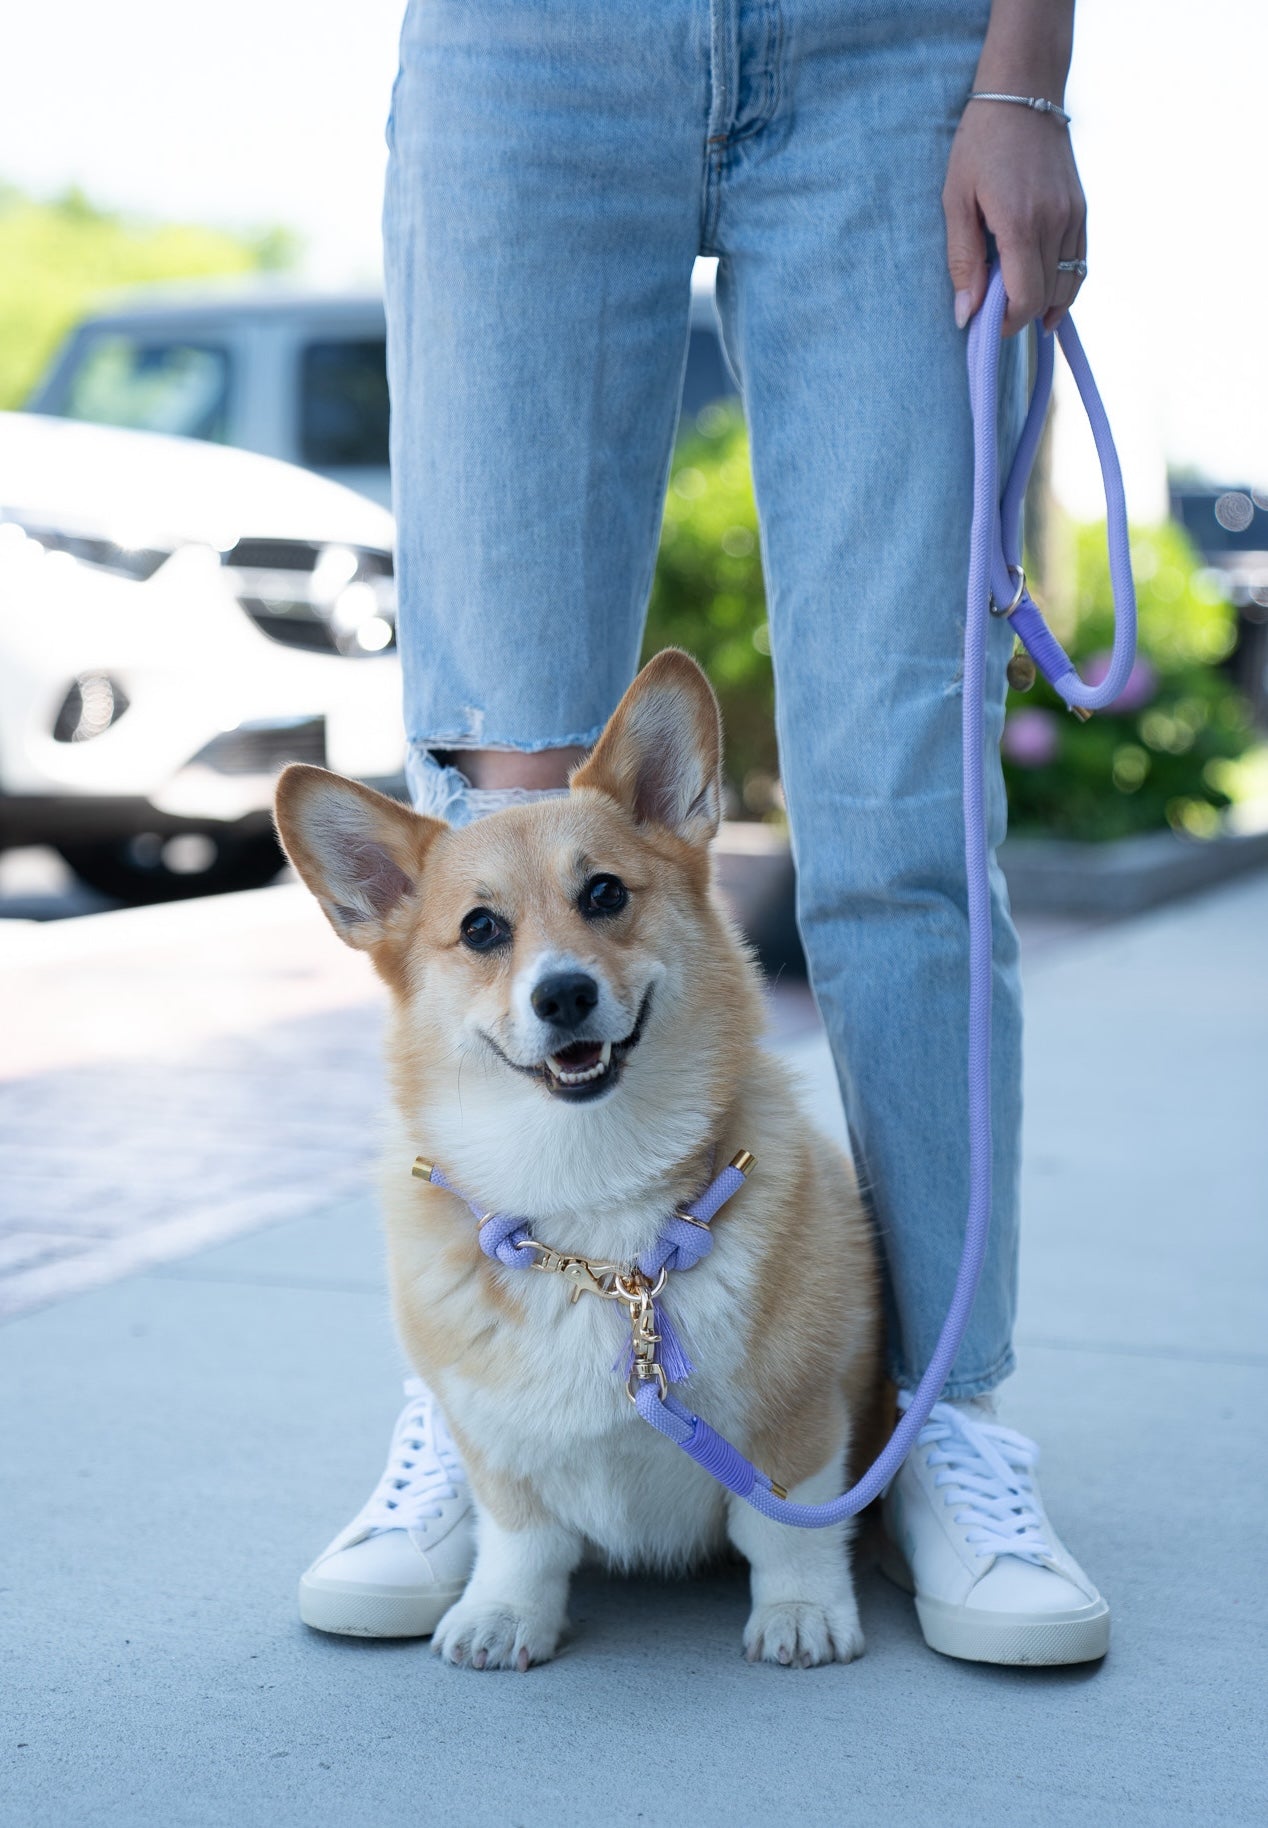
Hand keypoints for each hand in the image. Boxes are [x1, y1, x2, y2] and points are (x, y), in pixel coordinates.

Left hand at [942, 102, 1085, 336]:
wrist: (1024, 94)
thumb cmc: (980, 145)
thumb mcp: (956, 201)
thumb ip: (963, 260)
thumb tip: (966, 314)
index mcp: (1020, 223)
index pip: (1025, 298)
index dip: (1007, 323)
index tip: (986, 326)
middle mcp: (1054, 222)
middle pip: (1046, 296)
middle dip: (1020, 315)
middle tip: (994, 316)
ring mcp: (1073, 216)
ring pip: (1068, 284)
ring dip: (1044, 304)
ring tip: (1019, 309)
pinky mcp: (1081, 210)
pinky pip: (1080, 264)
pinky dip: (1064, 286)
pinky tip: (1046, 298)